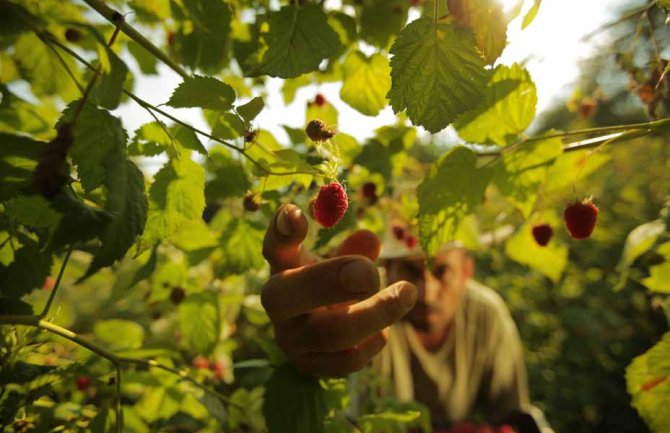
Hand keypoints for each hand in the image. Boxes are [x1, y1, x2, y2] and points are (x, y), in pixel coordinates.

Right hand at [261, 204, 418, 376]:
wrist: (314, 331)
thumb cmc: (329, 284)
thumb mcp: (340, 260)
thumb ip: (354, 250)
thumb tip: (370, 239)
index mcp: (283, 266)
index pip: (274, 247)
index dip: (281, 231)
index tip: (296, 212)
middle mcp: (278, 304)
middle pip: (288, 295)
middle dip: (331, 283)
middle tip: (370, 273)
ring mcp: (291, 339)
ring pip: (328, 333)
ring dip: (374, 313)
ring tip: (407, 292)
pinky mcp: (311, 367)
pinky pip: (346, 360)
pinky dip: (372, 342)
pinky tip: (383, 331)